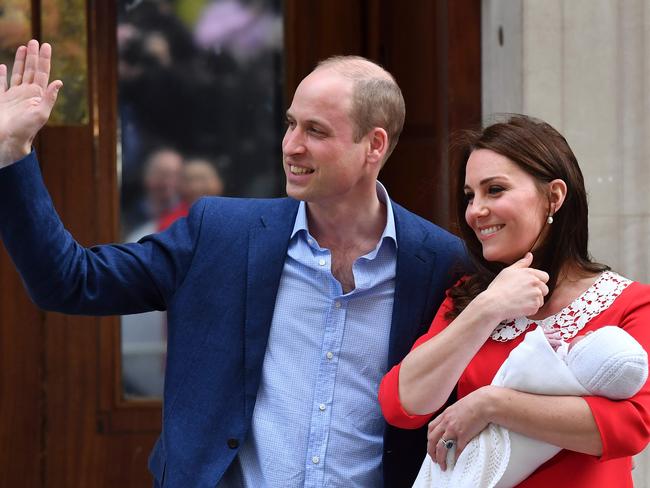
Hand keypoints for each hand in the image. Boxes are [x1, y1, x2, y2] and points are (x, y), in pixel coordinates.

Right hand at [0, 39, 61, 165]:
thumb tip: (59, 82)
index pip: (42, 73)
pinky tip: (2, 66)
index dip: (44, 59)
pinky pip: (1, 84)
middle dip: (33, 55)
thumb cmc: (25, 130)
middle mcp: (27, 94)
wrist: (8, 140)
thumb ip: (49, 98)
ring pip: (18, 73)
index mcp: (37, 95)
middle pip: (31, 70)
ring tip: (23, 47)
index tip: (46, 45)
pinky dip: (1, 75)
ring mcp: (14, 96)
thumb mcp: (40, 114)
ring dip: (20, 61)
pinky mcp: (2, 100)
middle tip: (34, 41)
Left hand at [426, 386, 492, 470]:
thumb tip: (455, 420)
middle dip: (431, 451)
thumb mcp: (458, 406)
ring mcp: (454, 429)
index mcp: (445, 415)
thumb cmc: (474, 403)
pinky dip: (455, 457)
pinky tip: (455, 461)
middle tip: (434, 459)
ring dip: (440, 457)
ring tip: (443, 465)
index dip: (429, 438)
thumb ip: (454, 414)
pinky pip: (457, 449)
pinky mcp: (463, 435)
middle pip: (432, 439)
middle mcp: (446, 422)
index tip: (431, 445)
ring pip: (441, 446)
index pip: (431, 428)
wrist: (483, 403)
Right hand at [481, 252, 548, 320]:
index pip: (545, 277)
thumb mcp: (508, 271)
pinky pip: (537, 308)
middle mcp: (535, 282)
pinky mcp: (535, 305)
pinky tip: (519, 306)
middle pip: (545, 289)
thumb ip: (522, 263)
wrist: (493, 303)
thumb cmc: (499, 287)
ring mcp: (536, 294)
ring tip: (520, 301)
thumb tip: (530, 255)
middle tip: (522, 294)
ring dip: (533, 301)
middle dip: (537, 292)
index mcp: (530, 273)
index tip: (528, 286)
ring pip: (541, 299)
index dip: (538, 282)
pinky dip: (529, 309)